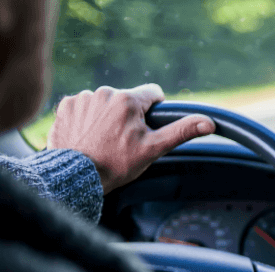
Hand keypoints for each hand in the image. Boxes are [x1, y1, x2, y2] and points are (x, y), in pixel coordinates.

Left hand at [47, 84, 214, 192]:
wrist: (77, 176)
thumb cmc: (117, 164)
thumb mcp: (154, 149)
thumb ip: (181, 131)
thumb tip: (208, 122)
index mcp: (128, 100)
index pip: (152, 93)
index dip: (154, 111)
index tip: (147, 128)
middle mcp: (104, 92)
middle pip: (127, 100)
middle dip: (128, 117)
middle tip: (123, 141)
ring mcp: (82, 99)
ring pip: (105, 103)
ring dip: (107, 117)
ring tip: (104, 141)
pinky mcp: (66, 106)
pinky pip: (83, 107)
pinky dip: (87, 119)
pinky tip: (88, 137)